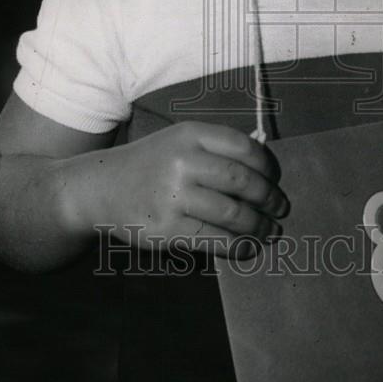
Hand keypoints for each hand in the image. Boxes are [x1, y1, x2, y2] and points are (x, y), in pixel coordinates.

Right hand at [68, 121, 288, 255]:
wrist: (100, 187)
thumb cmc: (151, 164)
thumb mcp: (180, 141)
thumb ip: (217, 149)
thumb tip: (267, 172)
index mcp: (191, 134)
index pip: (245, 148)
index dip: (269, 167)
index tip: (277, 179)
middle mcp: (183, 161)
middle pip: (243, 182)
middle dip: (270, 199)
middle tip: (281, 209)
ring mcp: (173, 196)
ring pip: (233, 214)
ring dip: (260, 226)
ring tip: (270, 231)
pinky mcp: (166, 229)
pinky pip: (214, 240)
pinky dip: (240, 246)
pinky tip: (249, 247)